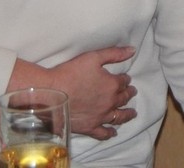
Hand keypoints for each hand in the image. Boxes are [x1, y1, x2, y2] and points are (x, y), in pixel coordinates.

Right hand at [10, 46, 137, 139]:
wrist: (51, 93)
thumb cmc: (71, 72)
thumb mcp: (93, 57)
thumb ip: (114, 54)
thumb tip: (132, 50)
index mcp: (112, 85)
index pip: (123, 81)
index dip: (125, 79)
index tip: (126, 78)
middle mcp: (109, 102)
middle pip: (123, 98)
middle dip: (128, 94)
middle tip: (132, 92)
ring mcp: (100, 117)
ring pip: (118, 116)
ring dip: (127, 114)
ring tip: (132, 113)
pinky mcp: (89, 127)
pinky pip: (103, 133)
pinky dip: (110, 133)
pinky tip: (113, 133)